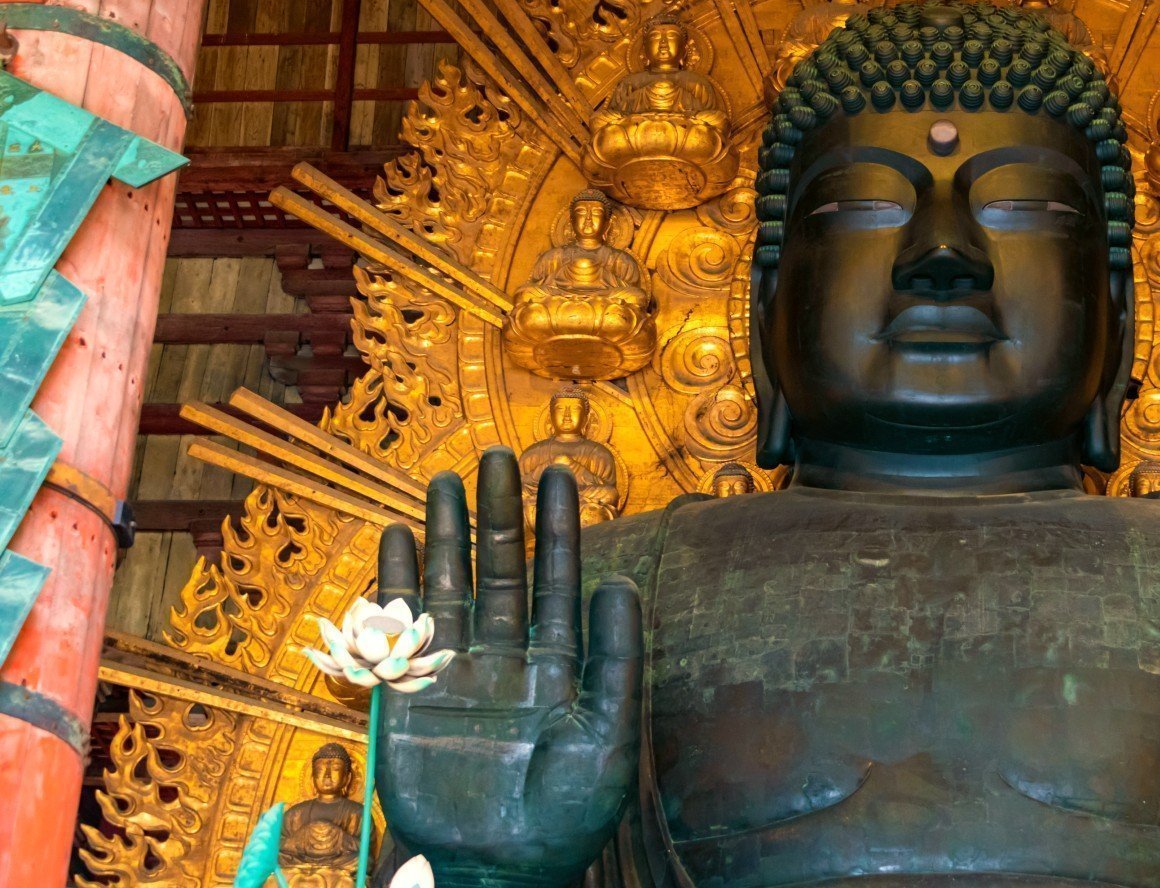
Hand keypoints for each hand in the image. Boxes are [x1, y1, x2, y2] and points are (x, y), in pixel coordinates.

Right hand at [374, 447, 641, 885]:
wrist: (502, 871)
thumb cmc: (568, 815)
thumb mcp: (608, 737)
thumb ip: (614, 660)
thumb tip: (619, 582)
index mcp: (559, 665)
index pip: (558, 579)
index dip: (558, 527)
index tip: (559, 473)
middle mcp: (507, 658)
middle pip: (501, 570)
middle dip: (500, 514)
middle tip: (500, 456)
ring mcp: (456, 673)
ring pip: (451, 587)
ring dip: (447, 534)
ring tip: (446, 480)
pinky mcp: (410, 699)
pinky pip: (401, 631)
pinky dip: (397, 585)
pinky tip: (398, 539)